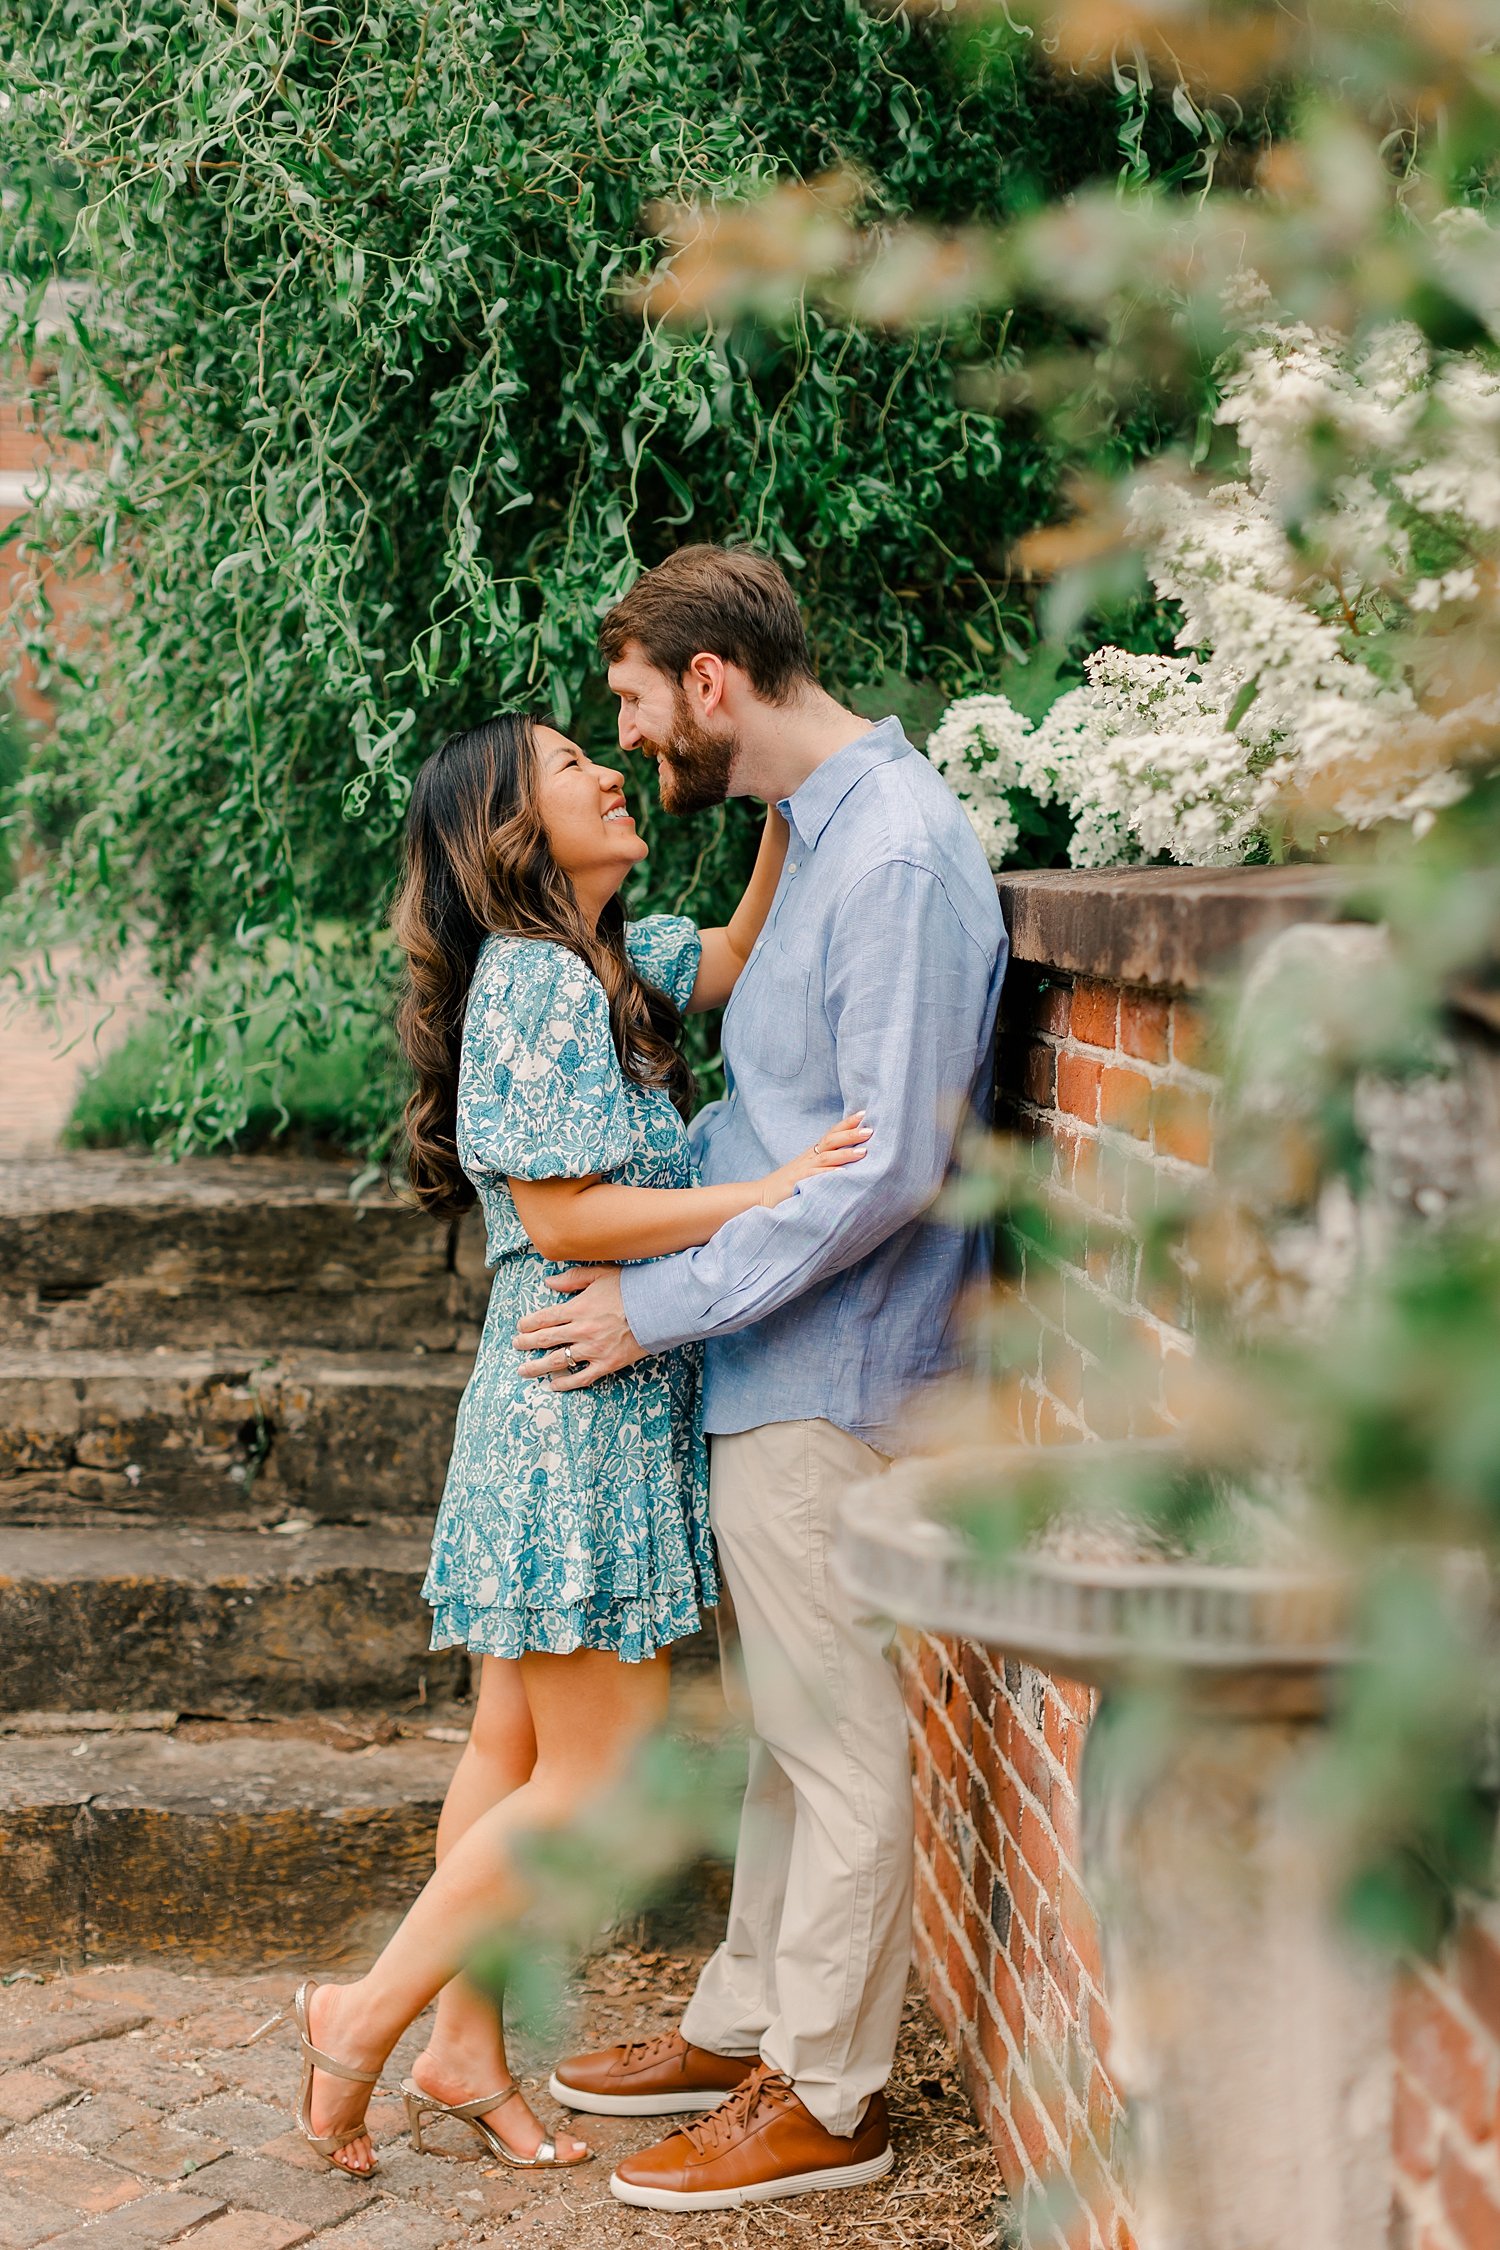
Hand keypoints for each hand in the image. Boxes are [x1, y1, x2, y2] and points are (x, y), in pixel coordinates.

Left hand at [513, 1265, 645, 1389]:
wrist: (660, 1308)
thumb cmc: (632, 1288)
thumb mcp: (601, 1274)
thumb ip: (573, 1278)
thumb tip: (548, 1282)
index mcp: (578, 1308)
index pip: (544, 1318)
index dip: (528, 1323)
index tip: (520, 1326)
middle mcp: (581, 1331)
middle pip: (545, 1340)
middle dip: (526, 1343)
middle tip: (516, 1345)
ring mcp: (593, 1350)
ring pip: (557, 1361)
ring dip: (537, 1367)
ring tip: (523, 1370)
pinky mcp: (607, 1364)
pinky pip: (581, 1378)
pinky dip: (565, 1383)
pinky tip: (553, 1385)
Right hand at [758, 1111, 871, 1207]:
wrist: (761, 1196)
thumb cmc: (788, 1185)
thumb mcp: (809, 1171)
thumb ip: (826, 1165)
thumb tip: (852, 1161)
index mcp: (812, 1153)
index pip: (831, 1133)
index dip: (847, 1123)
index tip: (864, 1113)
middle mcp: (808, 1158)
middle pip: (831, 1140)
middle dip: (851, 1134)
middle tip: (870, 1130)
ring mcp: (802, 1169)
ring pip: (826, 1157)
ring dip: (845, 1153)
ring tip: (863, 1152)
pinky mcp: (796, 1183)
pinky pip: (814, 1176)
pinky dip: (829, 1173)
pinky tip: (843, 1173)